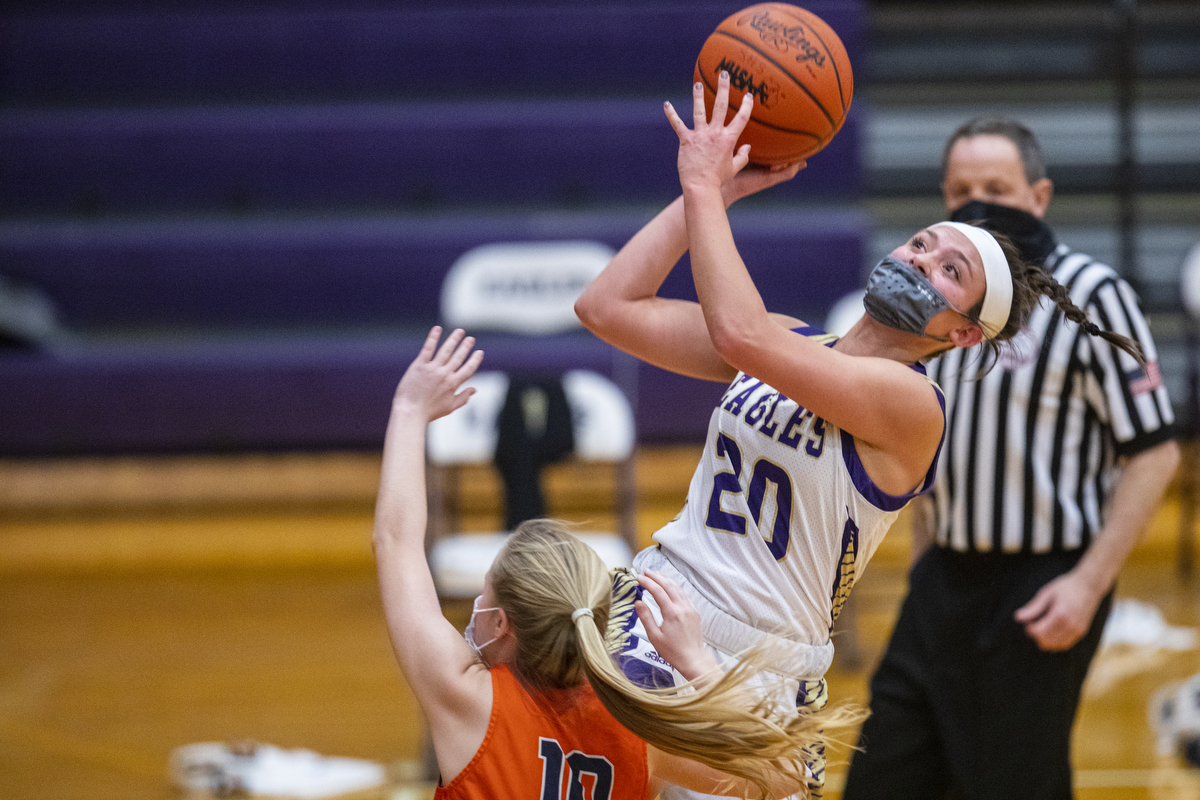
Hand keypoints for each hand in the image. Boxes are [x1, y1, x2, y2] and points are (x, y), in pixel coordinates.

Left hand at [393, 326, 483, 422]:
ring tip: (460, 331)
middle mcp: (445, 374)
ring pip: (446, 350)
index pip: (468, 369)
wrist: (411, 411)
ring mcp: (432, 368)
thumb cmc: (429, 411)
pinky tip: (437, 329)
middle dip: (466, 346)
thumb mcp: (450, 407)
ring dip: (454, 339)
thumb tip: (475, 389)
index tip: (479, 352)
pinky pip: (428, 349)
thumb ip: (464, 397)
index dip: (475, 360)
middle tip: (470, 339)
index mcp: (453, 384)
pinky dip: (433, 338)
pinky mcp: (420, 365)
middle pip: (458, 357)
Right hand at [635, 569, 719, 681]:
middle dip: (656, 576)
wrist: (693, 659)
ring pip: (678, 588)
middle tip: (646, 571)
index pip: (658, 591)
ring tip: (656, 575)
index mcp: (671, 613)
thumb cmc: (672, 651)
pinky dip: (676, 587)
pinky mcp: (695, 612)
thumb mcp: (654, 637)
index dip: (647, 582)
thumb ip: (646, 617)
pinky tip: (671, 586)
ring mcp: (690, 609)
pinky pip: (685, 595)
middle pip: (668, 585)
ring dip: (666, 580)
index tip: (638, 577)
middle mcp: (682, 608)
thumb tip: (638, 602)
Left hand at [664, 70, 802, 201]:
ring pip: (699, 110)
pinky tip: (666, 104)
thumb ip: (743, 156)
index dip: (746, 105)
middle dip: (723, 88)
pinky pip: (677, 124)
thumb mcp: (735, 168)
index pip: (741, 117)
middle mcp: (715, 133)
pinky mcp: (686, 140)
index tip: (748, 95)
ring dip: (698, 95)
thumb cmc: (718, 179)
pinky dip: (671, 114)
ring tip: (697, 83)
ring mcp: (700, 135)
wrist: (701, 186)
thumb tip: (747, 147)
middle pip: (720, 106)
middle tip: (724, 73)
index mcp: (729, 139)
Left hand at [1013, 571, 1104, 650]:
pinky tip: (1051, 631)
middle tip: (1034, 621)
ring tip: (1043, 624)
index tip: (1028, 618)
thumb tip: (1017, 618)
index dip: (1029, 627)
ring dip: (1045, 639)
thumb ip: (1033, 607)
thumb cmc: (1066, 587)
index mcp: (1060, 615)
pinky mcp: (1081, 633)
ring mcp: (1077, 631)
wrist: (1089, 586)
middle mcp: (1070, 626)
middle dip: (1035, 634)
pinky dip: (1054, 641)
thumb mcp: (1047, 593)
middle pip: (1045, 642)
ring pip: (1055, 646)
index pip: (1038, 632)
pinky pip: (1064, 645)